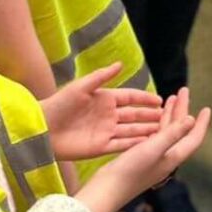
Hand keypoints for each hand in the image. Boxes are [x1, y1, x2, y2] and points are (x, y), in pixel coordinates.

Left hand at [39, 62, 162, 160]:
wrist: (43, 128)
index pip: (130, 97)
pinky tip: (147, 144)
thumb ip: (101, 76)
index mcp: (105, 98)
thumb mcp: (81, 87)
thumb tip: (120, 64)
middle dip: (150, 116)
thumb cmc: (59, 104)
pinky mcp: (101, 147)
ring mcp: (105, 132)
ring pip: (131, 131)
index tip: (160, 100)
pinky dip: (134, 145)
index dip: (145, 99)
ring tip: (163, 131)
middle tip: (168, 117)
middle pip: (134, 115)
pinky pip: (121, 145)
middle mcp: (108, 115)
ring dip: (146, 130)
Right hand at [75, 87, 210, 211]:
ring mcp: (154, 157)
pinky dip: (158, 122)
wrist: (108, 189)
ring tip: (171, 97)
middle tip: (184, 91)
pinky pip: (156, 135)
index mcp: (173, 157)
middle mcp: (167, 157)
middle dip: (183, 110)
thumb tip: (192, 119)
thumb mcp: (153, 148)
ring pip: (167, 131)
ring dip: (170, 114)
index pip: (193, 138)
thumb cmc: (132, 170)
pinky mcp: (142, 156)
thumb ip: (173, 134)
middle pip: (180, 130)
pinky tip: (154, 115)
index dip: (202, 124)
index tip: (207, 109)